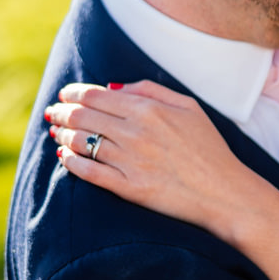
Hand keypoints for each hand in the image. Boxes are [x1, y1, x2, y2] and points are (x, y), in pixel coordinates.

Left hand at [45, 81, 269, 240]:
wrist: (224, 192)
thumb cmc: (209, 148)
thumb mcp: (190, 107)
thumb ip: (152, 90)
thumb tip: (113, 87)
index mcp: (149, 109)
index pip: (96, 95)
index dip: (73, 93)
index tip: (65, 95)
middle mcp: (135, 133)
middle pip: (82, 116)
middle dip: (61, 112)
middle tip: (53, 113)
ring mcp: (130, 161)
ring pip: (80, 142)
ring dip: (63, 134)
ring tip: (57, 132)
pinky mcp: (128, 187)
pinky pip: (87, 171)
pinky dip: (70, 161)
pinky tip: (65, 156)